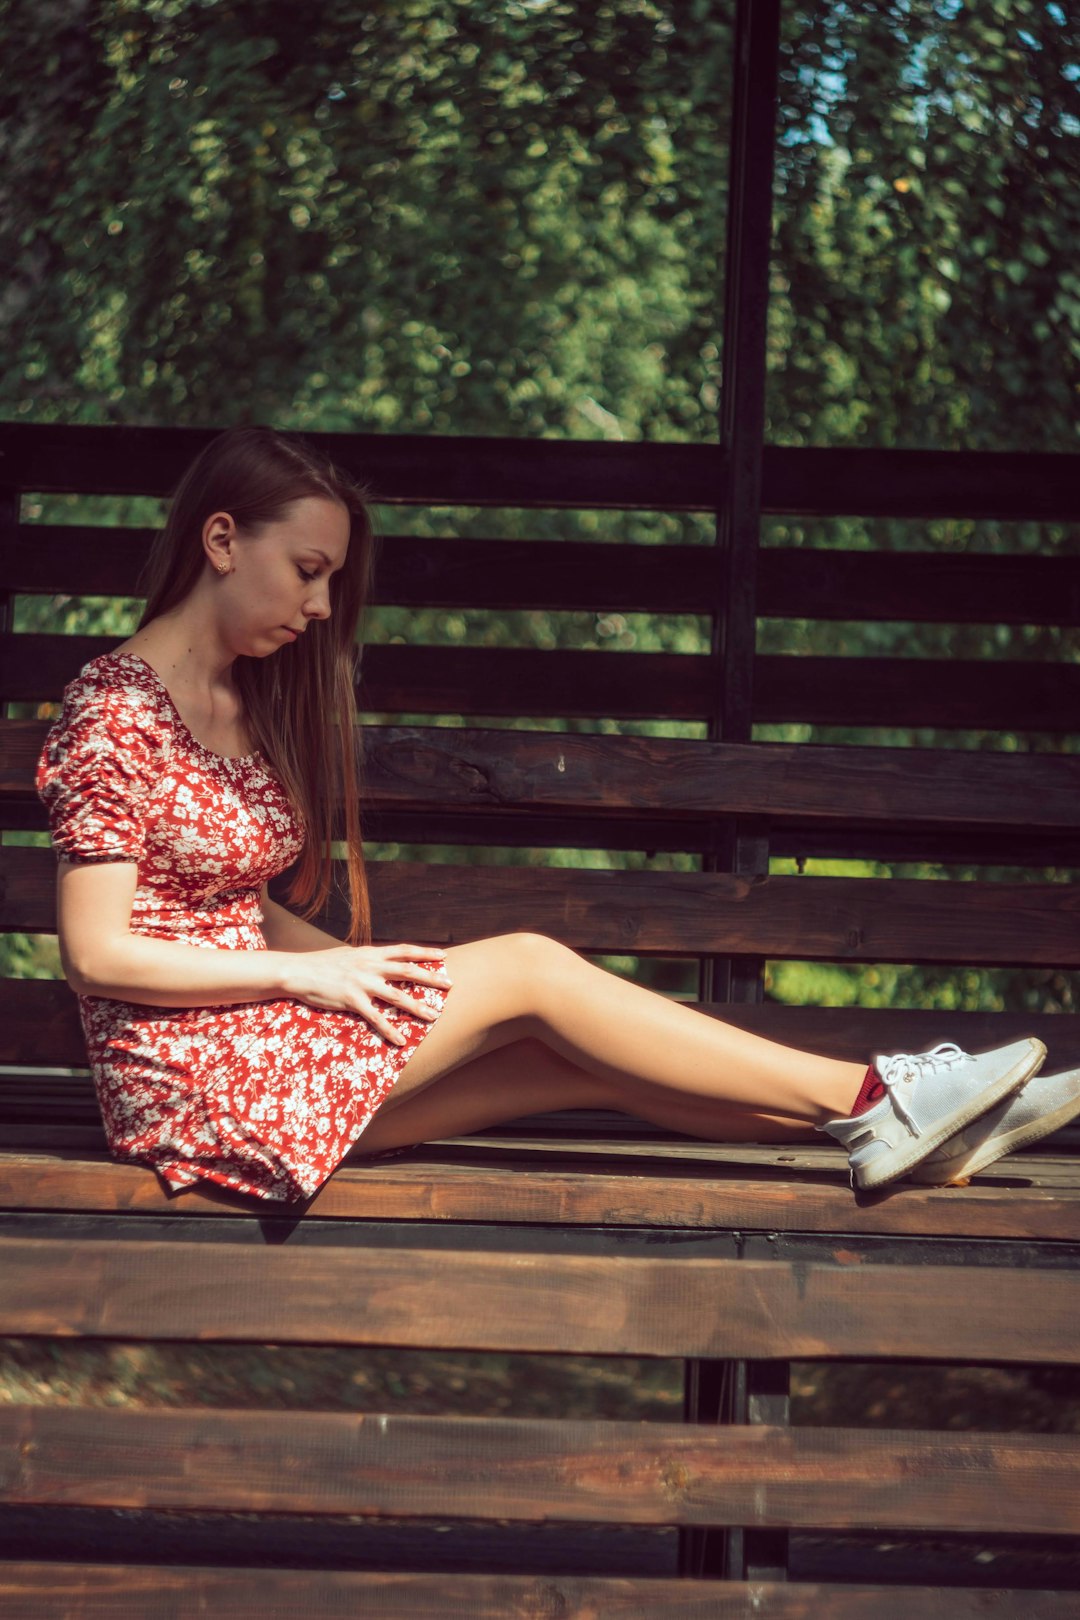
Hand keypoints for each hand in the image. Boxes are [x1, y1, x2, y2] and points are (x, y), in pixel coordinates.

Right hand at [282, 943, 450, 1043]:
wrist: (297, 971)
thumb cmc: (321, 964)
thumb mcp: (348, 955)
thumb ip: (367, 959)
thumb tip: (381, 960)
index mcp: (370, 953)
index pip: (404, 950)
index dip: (425, 953)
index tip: (444, 956)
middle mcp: (370, 966)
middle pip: (408, 971)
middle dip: (431, 978)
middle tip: (450, 985)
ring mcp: (362, 983)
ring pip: (397, 996)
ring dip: (418, 1007)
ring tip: (434, 1016)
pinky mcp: (351, 1000)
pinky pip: (375, 1018)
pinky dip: (390, 1030)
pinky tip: (400, 1040)